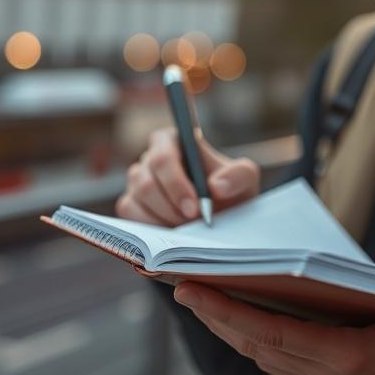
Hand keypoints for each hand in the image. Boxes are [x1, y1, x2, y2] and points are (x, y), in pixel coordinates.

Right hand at [116, 128, 259, 224]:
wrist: (223, 215)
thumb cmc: (231, 190)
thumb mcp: (245, 179)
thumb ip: (238, 175)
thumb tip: (215, 187)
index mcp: (172, 140)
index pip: (163, 157)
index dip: (175, 184)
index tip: (194, 208)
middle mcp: (149, 158)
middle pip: (145, 182)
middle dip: (171, 208)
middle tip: (193, 224)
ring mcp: (136, 181)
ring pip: (135, 200)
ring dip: (162, 219)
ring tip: (187, 229)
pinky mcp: (130, 204)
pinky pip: (129, 216)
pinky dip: (150, 229)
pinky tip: (171, 234)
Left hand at [174, 282, 374, 374]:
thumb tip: (371, 283)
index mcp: (349, 357)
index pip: (275, 333)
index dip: (231, 312)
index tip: (195, 289)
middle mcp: (326, 373)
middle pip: (256, 344)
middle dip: (213, 315)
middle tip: (178, 282)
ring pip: (257, 352)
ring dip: (223, 325)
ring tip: (193, 292)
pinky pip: (271, 355)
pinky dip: (244, 332)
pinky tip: (228, 310)